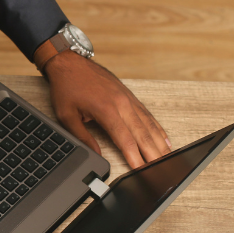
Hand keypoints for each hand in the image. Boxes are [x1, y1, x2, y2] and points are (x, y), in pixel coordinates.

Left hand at [43, 51, 170, 167]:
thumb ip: (82, 137)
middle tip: (162, 170)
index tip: (141, 170)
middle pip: (141, 134)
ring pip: (148, 125)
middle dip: (152, 154)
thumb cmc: (66, 87)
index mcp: (106, 109)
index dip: (134, 157)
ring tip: (167, 159)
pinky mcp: (130, 96)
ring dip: (158, 143)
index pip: (125, 139)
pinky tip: (164, 140)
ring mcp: (128, 99)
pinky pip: (147, 114)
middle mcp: (122, 104)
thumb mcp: (66, 115)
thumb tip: (96, 154)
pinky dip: (157, 128)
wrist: (69, 62)